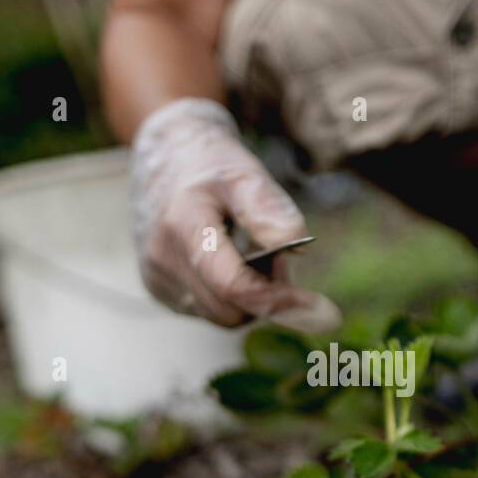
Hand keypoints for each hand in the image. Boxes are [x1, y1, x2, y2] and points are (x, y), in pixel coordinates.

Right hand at [129, 97, 341, 331]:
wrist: (165, 160)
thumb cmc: (211, 167)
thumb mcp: (245, 174)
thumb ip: (268, 209)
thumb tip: (297, 244)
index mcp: (185, 224)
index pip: (233, 285)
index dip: (279, 301)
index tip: (320, 308)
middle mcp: (164, 258)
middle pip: (231, 310)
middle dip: (265, 295)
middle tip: (278, 259)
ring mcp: (157, 278)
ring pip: (221, 317)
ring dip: (248, 299)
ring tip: (254, 257)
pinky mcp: (158, 289)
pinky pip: (207, 312)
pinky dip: (228, 298)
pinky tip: (230, 265)